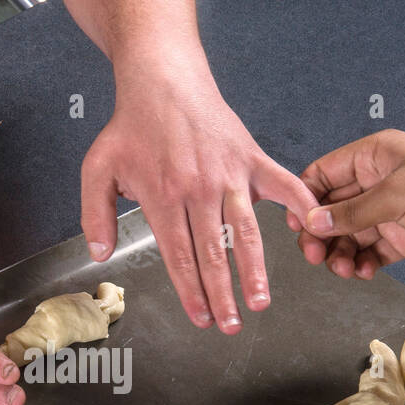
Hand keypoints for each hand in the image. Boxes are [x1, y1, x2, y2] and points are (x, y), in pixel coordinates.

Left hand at [81, 67, 317, 333]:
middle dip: (222, 295)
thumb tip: (99, 254)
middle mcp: (199, 189)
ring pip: (246, 232)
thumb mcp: (98, 168)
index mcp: (163, 195)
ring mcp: (229, 174)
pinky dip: (300, 205)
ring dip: (255, 271)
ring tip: (260, 301)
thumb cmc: (132, 125)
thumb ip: (94, 214)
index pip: (180, 256)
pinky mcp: (251, 158)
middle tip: (230, 326)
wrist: (164, 79)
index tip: (201, 318)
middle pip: (213, 253)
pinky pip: (283, 184)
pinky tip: (310, 230)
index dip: (191, 292)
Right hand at [298, 130, 404, 279]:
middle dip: (321, 232)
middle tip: (314, 255)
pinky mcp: (402, 237)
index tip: (297, 225)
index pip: (324, 174)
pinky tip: (364, 271)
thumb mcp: (397, 195)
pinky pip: (370, 251)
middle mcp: (378, 181)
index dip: (306, 199)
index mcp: (375, 156)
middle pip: (332, 208)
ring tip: (344, 268)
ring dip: (340, 252)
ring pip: (349, 234)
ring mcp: (390, 210)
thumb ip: (353, 211)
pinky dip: (362, 263)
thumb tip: (314, 222)